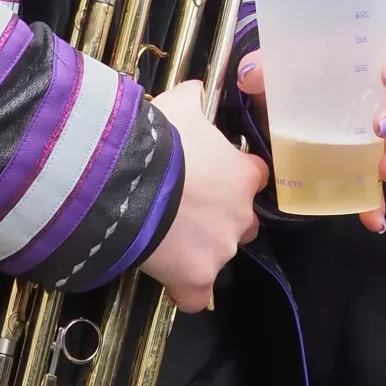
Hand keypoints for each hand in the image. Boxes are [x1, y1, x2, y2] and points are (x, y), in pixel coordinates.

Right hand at [143, 79, 266, 310]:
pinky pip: (196, 296)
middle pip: (242, 221)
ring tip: (165, 235)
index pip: (254, 178)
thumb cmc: (159, 141)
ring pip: (218, 254)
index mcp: (244, 175)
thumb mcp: (178, 106)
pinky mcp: (196, 279)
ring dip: (199, 248)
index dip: (234, 177)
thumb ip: (194, 99)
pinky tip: (170, 281)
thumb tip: (197, 88)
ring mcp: (220, 251)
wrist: (131, 181)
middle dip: (220, 217)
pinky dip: (185, 292)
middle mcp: (241, 216)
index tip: (213, 175)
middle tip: (186, 206)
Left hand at [236, 33, 385, 232]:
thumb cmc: (289, 82)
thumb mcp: (276, 70)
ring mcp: (377, 137)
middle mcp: (381, 100)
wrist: (272, 118)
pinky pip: (378, 188)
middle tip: (378, 126)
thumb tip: (252, 74)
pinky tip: (373, 217)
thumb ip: (264, 67)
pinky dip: (376, 203)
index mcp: (367, 66)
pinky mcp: (363, 168)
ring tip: (383, 170)